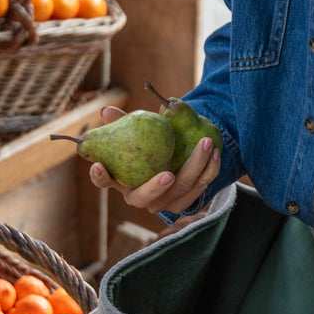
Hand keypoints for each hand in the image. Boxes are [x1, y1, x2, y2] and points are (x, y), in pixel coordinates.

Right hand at [88, 106, 220, 214]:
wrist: (180, 158)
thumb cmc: (151, 143)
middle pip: (143, 198)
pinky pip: (200, 189)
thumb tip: (107, 110)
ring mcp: (163, 203)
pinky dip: (210, 170)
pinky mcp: (185, 202)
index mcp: (122, 180)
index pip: (104, 182)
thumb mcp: (139, 131)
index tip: (97, 165)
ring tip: (206, 143)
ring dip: (194, 168)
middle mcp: (140, 196)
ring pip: (178, 191)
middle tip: (168, 175)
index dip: (99, 176)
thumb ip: (123, 121)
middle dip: (155, 188)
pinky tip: (216, 152)